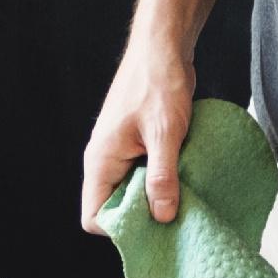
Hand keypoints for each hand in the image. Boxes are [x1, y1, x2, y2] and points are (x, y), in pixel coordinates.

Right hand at [83, 25, 198, 230]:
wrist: (161, 49)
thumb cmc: (159, 85)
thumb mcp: (166, 134)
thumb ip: (162, 177)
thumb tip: (163, 217)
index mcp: (100, 161)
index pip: (94, 215)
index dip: (120, 229)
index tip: (154, 228)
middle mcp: (104, 160)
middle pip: (112, 207)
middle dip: (142, 217)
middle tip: (176, 217)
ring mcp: (119, 152)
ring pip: (129, 191)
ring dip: (155, 197)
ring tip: (184, 197)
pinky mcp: (134, 144)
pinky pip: (141, 175)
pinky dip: (160, 181)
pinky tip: (183, 178)